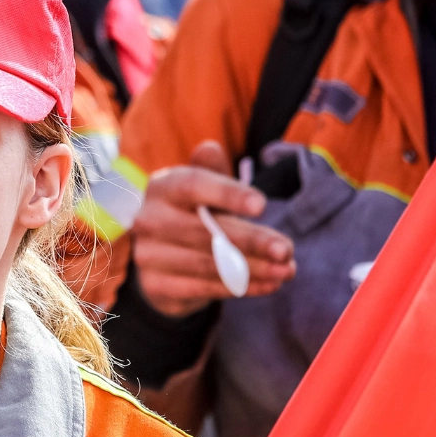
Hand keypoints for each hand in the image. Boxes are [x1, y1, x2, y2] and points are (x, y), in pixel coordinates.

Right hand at [130, 140, 296, 316]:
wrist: (163, 259)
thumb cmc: (194, 213)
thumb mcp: (204, 188)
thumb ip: (213, 169)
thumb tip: (210, 148)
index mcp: (162, 186)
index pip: (194, 185)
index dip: (228, 194)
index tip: (263, 205)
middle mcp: (149, 219)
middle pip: (205, 230)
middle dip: (252, 240)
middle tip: (287, 249)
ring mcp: (148, 255)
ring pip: (208, 263)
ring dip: (253, 269)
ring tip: (286, 270)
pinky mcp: (156, 286)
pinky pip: (205, 288)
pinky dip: (241, 288)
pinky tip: (269, 285)